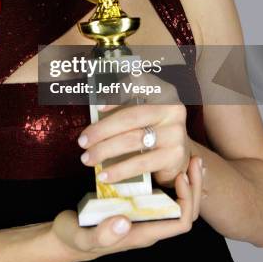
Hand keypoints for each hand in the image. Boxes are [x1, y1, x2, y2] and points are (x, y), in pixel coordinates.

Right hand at [51, 156, 202, 261]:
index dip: (187, 200)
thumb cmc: (73, 237)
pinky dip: (167, 176)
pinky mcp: (134, 203)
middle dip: (194, 186)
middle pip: (185, 211)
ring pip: (176, 201)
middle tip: (194, 160)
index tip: (180, 175)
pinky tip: (163, 158)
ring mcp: (143, 214)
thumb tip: (124, 222)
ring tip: (188, 157)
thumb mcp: (82, 237)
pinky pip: (160, 193)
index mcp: (142, 234)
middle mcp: (148, 225)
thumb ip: (102, 234)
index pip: (180, 223)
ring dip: (185, 180)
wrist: (64, 237)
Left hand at [77, 84, 191, 188]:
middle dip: (102, 130)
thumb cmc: (152, 128)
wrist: (179, 154)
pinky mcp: (174, 156)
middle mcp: (172, 109)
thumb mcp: (142, 111)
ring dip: (105, 151)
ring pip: (133, 140)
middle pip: (130, 117)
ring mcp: (175, 133)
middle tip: (83, 141)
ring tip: (87, 158)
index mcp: (163, 92)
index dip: (117, 94)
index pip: (138, 86)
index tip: (97, 106)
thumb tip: (93, 114)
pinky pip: (141, 163)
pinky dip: (119, 170)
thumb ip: (123, 107)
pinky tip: (104, 175)